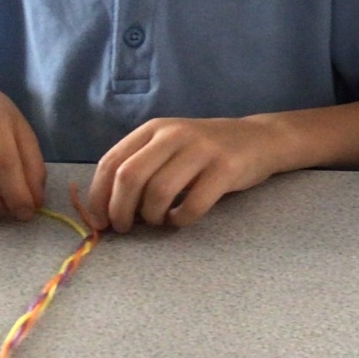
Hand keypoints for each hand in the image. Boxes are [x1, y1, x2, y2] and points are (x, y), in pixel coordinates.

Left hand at [86, 117, 276, 232]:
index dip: (98, 196)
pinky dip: (180, 219)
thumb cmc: (206, 150)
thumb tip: (106, 208)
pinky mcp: (226, 168)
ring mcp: (202, 150)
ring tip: (158, 221)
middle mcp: (175, 134)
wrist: (259, 139)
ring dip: (151, 217)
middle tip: (124, 228)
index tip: (100, 220)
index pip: (112, 162)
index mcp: (154, 129)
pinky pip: (193, 204)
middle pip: (130, 176)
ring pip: (159, 192)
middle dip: (120, 210)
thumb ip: (141, 166)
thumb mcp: (170, 145)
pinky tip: (180, 218)